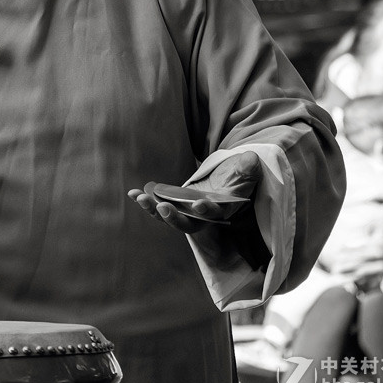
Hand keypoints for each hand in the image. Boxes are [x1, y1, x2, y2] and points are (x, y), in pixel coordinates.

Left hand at [127, 150, 262, 233]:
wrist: (226, 178)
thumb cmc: (238, 176)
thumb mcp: (245, 170)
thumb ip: (247, 168)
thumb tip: (250, 159)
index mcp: (222, 209)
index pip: (214, 214)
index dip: (206, 211)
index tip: (198, 204)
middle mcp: (203, 216)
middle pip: (187, 224)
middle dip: (174, 218)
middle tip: (163, 207)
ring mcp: (187, 212)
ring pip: (170, 217)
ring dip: (154, 210)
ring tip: (140, 198)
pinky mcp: (175, 205)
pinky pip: (159, 206)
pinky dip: (146, 201)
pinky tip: (132, 194)